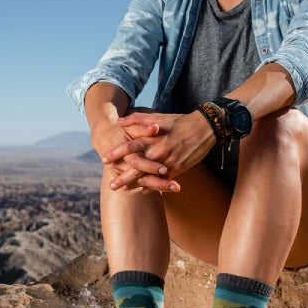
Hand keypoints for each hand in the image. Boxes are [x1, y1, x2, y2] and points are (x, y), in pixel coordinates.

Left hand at [100, 111, 216, 191]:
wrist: (204, 128)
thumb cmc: (179, 121)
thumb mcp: (158, 116)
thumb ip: (137, 119)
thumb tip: (119, 121)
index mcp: (151, 138)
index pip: (128, 146)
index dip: (116, 153)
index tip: (104, 159)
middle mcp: (157, 151)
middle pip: (136, 167)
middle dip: (123, 177)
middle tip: (111, 185)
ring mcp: (167, 162)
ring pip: (148, 176)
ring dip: (136, 184)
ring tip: (126, 190)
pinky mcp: (178, 168)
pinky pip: (163, 180)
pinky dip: (154, 186)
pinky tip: (145, 191)